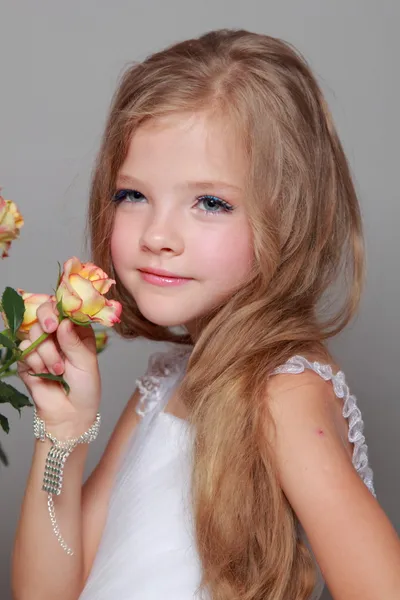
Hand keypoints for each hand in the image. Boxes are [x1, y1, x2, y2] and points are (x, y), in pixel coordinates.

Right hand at [17, 299, 100, 437]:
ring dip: (46, 352)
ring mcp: (41, 346)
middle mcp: (58, 335)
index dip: (61, 307)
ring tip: (58, 370)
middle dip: (47, 320)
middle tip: (52, 329)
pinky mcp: (27, 360)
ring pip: (34, 333)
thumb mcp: (87, 362)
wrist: (70, 414)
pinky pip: (24, 350)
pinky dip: (34, 361)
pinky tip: (44, 373)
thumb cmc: (86, 388)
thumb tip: (63, 321)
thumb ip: (74, 342)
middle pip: (44, 313)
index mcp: (76, 331)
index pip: (66, 308)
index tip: (62, 313)